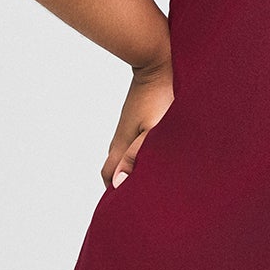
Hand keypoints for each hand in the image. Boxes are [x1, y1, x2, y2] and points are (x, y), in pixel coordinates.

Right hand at [102, 52, 174, 189]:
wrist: (159, 61)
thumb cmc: (161, 96)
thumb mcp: (153, 130)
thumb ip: (137, 156)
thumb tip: (118, 184)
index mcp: (121, 144)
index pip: (108, 176)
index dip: (114, 193)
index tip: (125, 208)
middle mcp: (121, 136)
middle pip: (114, 166)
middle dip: (122, 183)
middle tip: (140, 198)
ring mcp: (130, 125)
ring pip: (125, 152)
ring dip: (132, 167)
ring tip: (151, 179)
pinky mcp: (140, 116)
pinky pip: (135, 140)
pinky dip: (141, 152)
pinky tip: (157, 153)